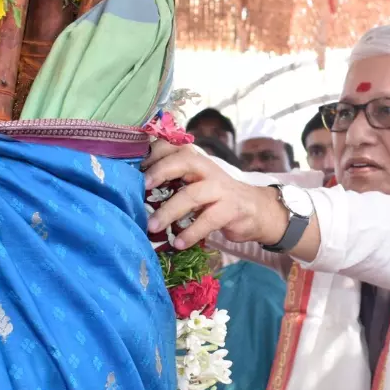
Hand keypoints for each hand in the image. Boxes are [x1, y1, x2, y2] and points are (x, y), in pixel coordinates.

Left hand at [142, 140, 286, 250]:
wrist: (255, 211)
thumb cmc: (216, 197)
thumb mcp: (195, 183)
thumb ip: (173, 180)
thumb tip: (134, 188)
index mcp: (196, 160)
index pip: (174, 146)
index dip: (153, 152)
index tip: (134, 167)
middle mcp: (208, 169)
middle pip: (184, 161)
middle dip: (161, 171)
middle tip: (141, 187)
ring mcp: (221, 188)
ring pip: (192, 194)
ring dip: (169, 211)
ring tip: (152, 227)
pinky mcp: (232, 209)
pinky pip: (208, 220)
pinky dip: (191, 233)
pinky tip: (179, 243)